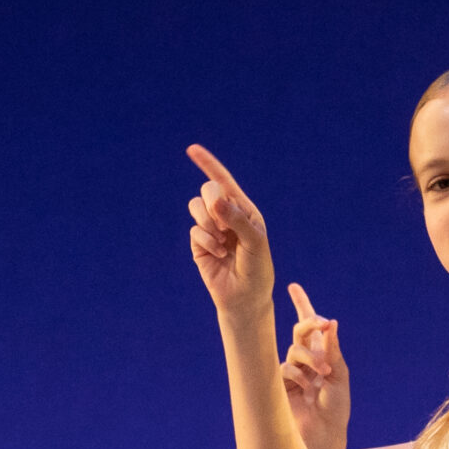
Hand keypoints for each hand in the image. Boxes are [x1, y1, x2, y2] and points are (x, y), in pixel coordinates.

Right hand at [185, 145, 274, 321]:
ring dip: (208, 222)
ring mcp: (211, 229)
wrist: (245, 298)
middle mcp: (226, 216)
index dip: (208, 164)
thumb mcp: (254, 242)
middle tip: (224, 224)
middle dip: (213, 203)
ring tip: (222, 241)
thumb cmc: (257, 270)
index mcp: (244, 210)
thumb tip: (214, 200)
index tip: (192, 149)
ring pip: (196, 208)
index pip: (224, 182)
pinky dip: (206, 241)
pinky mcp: (199, 244)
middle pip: (208, 190)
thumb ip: (236, 219)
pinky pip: (194, 230)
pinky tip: (219, 254)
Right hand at [281, 283, 351, 448]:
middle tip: (320, 323)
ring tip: (322, 375)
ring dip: (310, 358)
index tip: (292, 287)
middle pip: (300, 331)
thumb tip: (330, 322)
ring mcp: (292, 372)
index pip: (311, 326)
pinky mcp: (280, 385)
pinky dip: (298, 376)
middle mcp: (306, 360)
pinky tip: (306, 391)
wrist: (323, 435)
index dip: (301, 305)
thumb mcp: (339, 375)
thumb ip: (332, 349)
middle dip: (308, 324)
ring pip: (294, 350)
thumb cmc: (336, 408)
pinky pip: (285, 368)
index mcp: (323, 355)